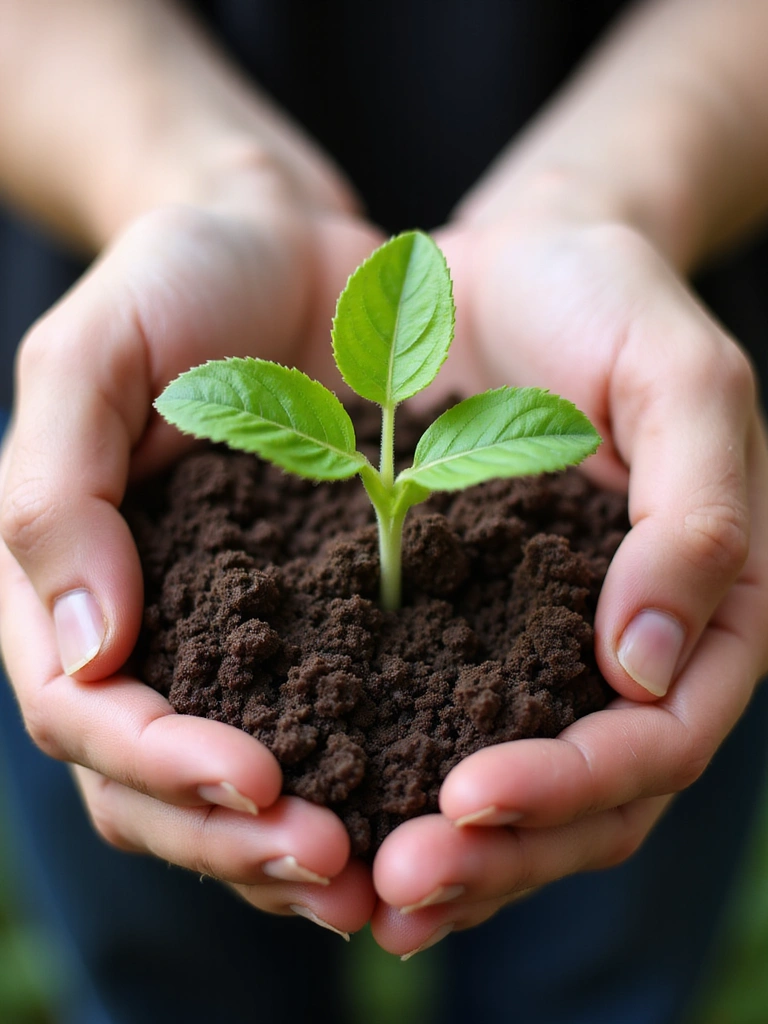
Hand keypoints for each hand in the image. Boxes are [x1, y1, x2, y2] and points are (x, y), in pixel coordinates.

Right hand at [0, 189, 382, 935]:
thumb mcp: (92, 354)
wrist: (282, 248)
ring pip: (238, 788)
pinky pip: (328, 731)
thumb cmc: (178, 282)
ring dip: (296, 845)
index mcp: (70, 584)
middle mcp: (147, 635)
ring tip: (380, 874)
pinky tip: (423, 809)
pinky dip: (359, 786)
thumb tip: (84, 647)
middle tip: (335, 864)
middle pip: (157, 786)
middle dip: (235, 837)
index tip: (257, 777)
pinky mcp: (316, 625)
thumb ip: (56, 493)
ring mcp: (231, 641)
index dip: (159, 764)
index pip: (88, 715)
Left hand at [368, 198, 767, 956]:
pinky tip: (325, 814)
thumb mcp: (681, 382)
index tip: (471, 793)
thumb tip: (648, 662)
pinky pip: (435, 733)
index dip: (577, 786)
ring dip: (445, 857)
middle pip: (587, 803)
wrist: (510, 266)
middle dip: (499, 853)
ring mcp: (539, 652)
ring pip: (513, 797)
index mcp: (703, 610)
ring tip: (355, 891)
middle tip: (397, 882)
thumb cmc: (608, 304)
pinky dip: (392, 786)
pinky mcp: (458, 631)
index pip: (659, 740)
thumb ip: (695, 516)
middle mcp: (624, 654)